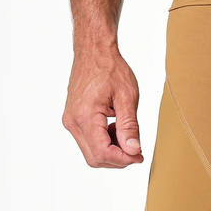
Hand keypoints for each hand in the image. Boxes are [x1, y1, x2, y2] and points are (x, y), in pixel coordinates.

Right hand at [62, 49, 143, 167]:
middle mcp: (73, 121)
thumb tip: (133, 150)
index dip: (123, 159)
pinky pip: (88, 141)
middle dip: (118, 159)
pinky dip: (105, 142)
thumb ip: (129, 126)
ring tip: (126, 133)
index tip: (139, 155)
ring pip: (91, 152)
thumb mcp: (127, 97)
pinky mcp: (73, 119)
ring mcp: (71, 121)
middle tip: (136, 149)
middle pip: (95, 158)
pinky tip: (116, 128)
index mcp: (85, 116)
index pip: (103, 152)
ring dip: (112, 150)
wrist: (94, 52)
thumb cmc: (110, 68)